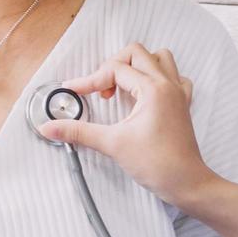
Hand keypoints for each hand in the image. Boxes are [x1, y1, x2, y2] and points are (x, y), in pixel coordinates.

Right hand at [37, 43, 218, 205]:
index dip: (91, 79)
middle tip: (101, 90)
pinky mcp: (182, 105)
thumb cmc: (159, 165)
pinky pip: (174, 77)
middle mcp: (168, 85)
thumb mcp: (112, 144)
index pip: (115, 69)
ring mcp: (178, 93)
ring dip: (137, 66)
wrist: (186, 183)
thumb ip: (79, 132)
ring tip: (122, 87)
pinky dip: (158, 78)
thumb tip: (51, 127)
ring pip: (159, 59)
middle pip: (137, 53)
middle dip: (113, 66)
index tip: (76, 92)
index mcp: (153, 89)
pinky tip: (145, 95)